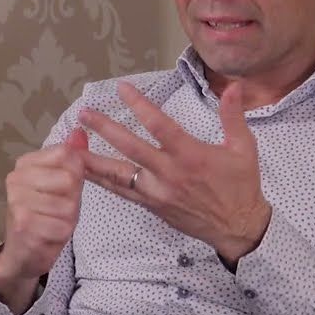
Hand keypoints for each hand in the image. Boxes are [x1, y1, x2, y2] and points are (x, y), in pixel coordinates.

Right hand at [0, 128, 88, 312]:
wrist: (20, 253)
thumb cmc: (43, 216)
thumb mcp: (59, 184)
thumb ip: (70, 159)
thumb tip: (81, 131)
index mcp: (25, 164)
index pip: (67, 154)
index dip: (76, 174)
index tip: (62, 188)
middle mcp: (17, 178)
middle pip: (70, 179)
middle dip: (72, 199)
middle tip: (57, 210)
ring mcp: (18, 201)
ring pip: (68, 205)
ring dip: (67, 219)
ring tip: (51, 223)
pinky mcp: (23, 225)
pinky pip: (62, 226)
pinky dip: (61, 234)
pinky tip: (47, 236)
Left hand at [77, 81, 270, 266]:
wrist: (237, 228)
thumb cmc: (241, 186)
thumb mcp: (244, 148)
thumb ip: (233, 116)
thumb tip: (234, 86)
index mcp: (191, 156)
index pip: (160, 126)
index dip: (140, 106)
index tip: (122, 89)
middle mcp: (169, 174)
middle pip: (130, 149)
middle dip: (105, 130)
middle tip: (84, 115)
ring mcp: (157, 192)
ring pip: (118, 176)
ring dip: (93, 161)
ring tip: (70, 148)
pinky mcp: (151, 205)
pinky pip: (122, 191)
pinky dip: (102, 181)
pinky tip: (85, 172)